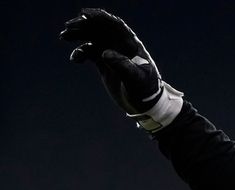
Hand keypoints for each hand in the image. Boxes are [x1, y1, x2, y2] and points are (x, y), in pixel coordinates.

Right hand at [60, 8, 182, 131]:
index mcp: (131, 44)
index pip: (115, 25)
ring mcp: (112, 54)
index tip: (84, 14)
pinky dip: (80, 52)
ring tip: (64, 36)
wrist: (144, 104)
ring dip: (78, 35)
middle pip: (100, 29)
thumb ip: (122, 65)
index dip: (100, 17)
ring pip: (92, 38)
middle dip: (84, 25)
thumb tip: (105, 53)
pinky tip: (75, 59)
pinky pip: (89, 52)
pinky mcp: (105, 64)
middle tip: (68, 27)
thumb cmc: (145, 90)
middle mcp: (121, 46)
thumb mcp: (136, 79)